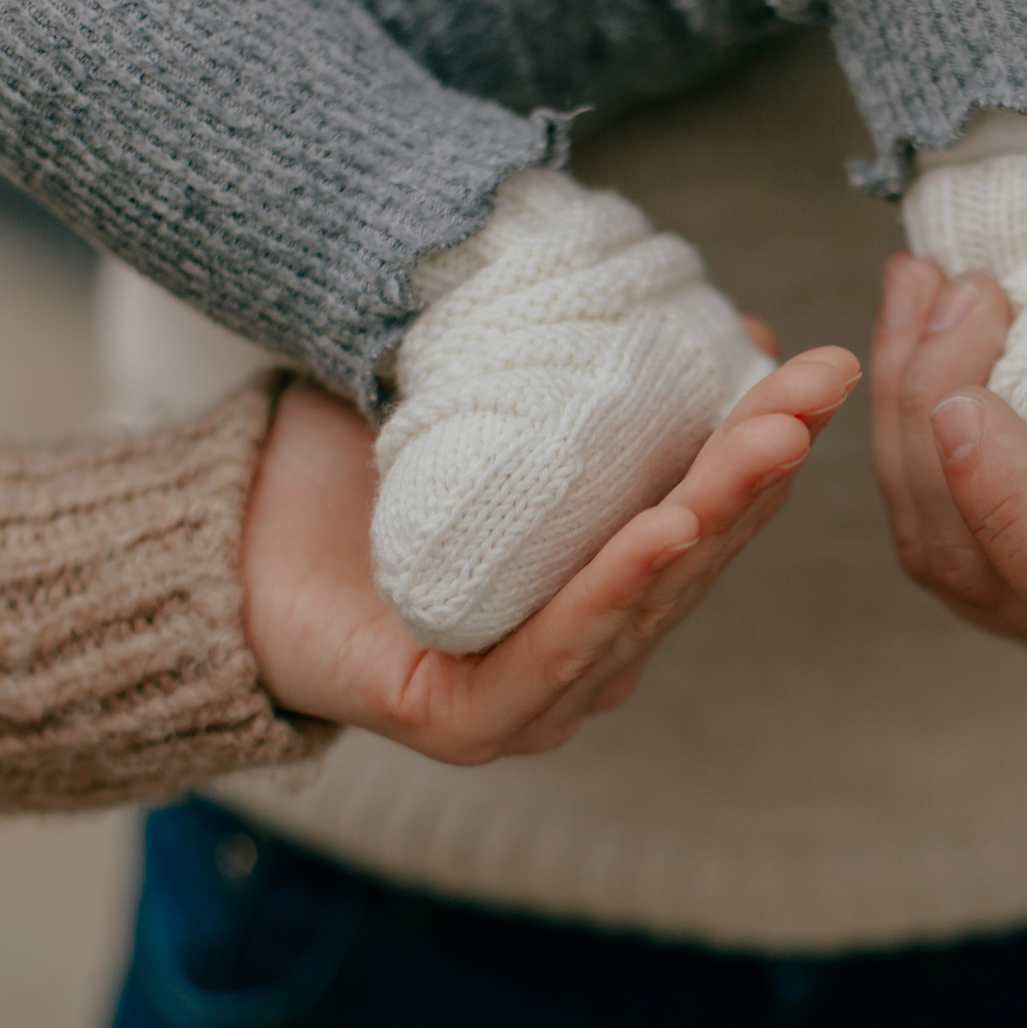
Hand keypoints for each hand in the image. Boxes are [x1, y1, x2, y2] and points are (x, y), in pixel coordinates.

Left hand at [244, 345, 859, 761]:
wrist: (208, 542)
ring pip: (644, 602)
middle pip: (691, 556)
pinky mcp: (471, 723)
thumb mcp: (483, 398)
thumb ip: (581, 368)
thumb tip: (704, 303)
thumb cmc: (344, 475)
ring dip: (710, 519)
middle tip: (812, 391)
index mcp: (599, 587)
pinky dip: (616, 590)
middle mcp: (586, 652)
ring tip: (761, 448)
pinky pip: (560, 651)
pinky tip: (662, 531)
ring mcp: (537, 698)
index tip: (818, 366)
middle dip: (758, 471)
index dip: (763, 442)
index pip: (703, 511)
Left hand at [871, 182, 1026, 700]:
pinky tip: (917, 322)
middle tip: (945, 297)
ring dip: (903, 428)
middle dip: (936, 448)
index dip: (1018, 519)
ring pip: (947, 559)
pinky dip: (905, 427)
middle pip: (1002, 588)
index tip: (968, 401)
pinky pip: (937, 524)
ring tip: (923, 289)